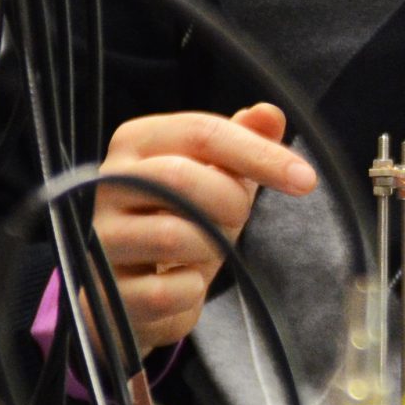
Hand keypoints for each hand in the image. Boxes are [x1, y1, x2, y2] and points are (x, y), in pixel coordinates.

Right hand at [91, 103, 315, 351]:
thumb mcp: (215, 178)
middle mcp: (105, 182)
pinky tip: (180, 285)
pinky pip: (168, 290)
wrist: (134, 291)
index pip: (201, 132)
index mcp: (135, 142)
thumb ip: (242, 144)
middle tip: (237, 217)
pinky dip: (191, 291)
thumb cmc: (180, 221)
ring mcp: (99, 236)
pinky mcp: (102, 291)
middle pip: (180, 176)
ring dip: (211, 248)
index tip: (305, 179)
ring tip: (201, 251)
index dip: (260, 154)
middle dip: (230, 201)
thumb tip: (271, 113)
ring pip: (174, 235)